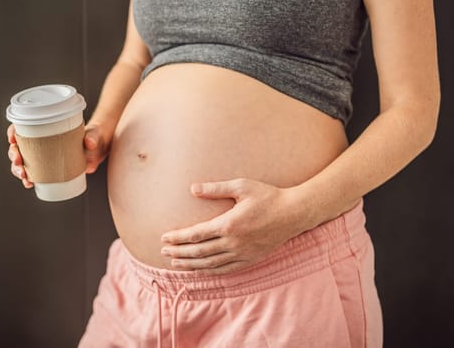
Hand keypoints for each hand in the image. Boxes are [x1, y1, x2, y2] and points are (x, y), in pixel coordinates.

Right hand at [6, 122, 110, 187]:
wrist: (101, 149)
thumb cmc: (95, 136)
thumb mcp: (95, 133)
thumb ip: (93, 136)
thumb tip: (90, 143)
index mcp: (48, 128)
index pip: (24, 126)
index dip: (13, 132)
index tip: (12, 139)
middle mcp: (43, 141)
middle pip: (20, 145)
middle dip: (14, 155)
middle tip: (19, 163)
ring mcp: (46, 155)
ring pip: (24, 161)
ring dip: (18, 169)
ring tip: (25, 177)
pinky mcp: (51, 167)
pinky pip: (34, 172)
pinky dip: (29, 178)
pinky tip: (29, 184)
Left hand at [160, 178, 312, 274]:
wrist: (293, 213)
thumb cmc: (267, 196)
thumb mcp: (241, 186)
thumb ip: (215, 189)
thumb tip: (192, 189)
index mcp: (229, 224)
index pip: (196, 234)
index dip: (178, 237)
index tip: (164, 237)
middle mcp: (233, 242)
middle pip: (199, 251)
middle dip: (179, 252)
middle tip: (163, 251)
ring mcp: (242, 253)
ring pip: (210, 263)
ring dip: (190, 264)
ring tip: (175, 262)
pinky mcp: (250, 259)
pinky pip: (225, 269)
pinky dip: (209, 270)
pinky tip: (199, 269)